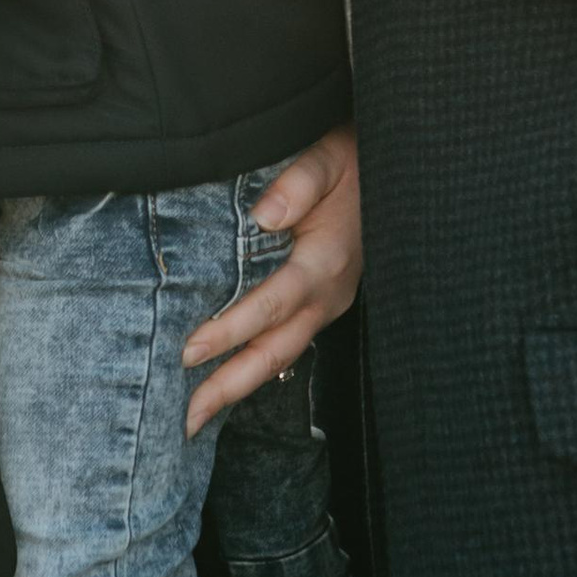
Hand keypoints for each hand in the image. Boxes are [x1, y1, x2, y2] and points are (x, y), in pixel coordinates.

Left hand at [182, 124, 362, 434]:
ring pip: (280, 356)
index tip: (189, 351)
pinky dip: (254, 365)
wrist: (389, 166)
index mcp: (326, 264)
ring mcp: (326, 304)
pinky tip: (226, 379)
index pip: (271, 306)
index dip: (229, 331)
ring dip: (239, 385)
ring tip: (196, 415)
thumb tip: (266, 214)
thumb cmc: (352, 159)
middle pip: (275, 351)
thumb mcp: (329, 157)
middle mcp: (327, 295)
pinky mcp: (320, 302)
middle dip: (229, 387)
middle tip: (187, 419)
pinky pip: (285, 343)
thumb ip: (299, 182)